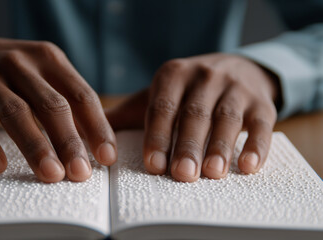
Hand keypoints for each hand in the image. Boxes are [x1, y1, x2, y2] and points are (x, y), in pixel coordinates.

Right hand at [0, 38, 116, 182]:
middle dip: (68, 142)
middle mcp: (20, 63)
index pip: (81, 95)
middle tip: (80, 174)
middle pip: (51, 105)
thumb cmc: (14, 75)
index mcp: (50, 59)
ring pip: (15, 113)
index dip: (97, 127)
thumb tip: (99, 144)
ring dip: (35, 146)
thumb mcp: (44, 75)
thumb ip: (69, 102)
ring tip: (50, 175)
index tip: (107, 158)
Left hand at [106, 53, 278, 181]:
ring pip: (226, 119)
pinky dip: (256, 145)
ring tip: (212, 173)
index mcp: (173, 75)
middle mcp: (204, 77)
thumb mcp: (159, 94)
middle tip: (181, 175)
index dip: (157, 136)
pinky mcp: (262, 103)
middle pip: (194, 115)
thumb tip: (84, 132)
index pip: (162, 107)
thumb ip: (128, 113)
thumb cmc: (187, 91)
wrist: (235, 68)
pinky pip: (262, 125)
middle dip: (187, 145)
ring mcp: (235, 88)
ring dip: (220, 147)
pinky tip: (248, 166)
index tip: (153, 165)